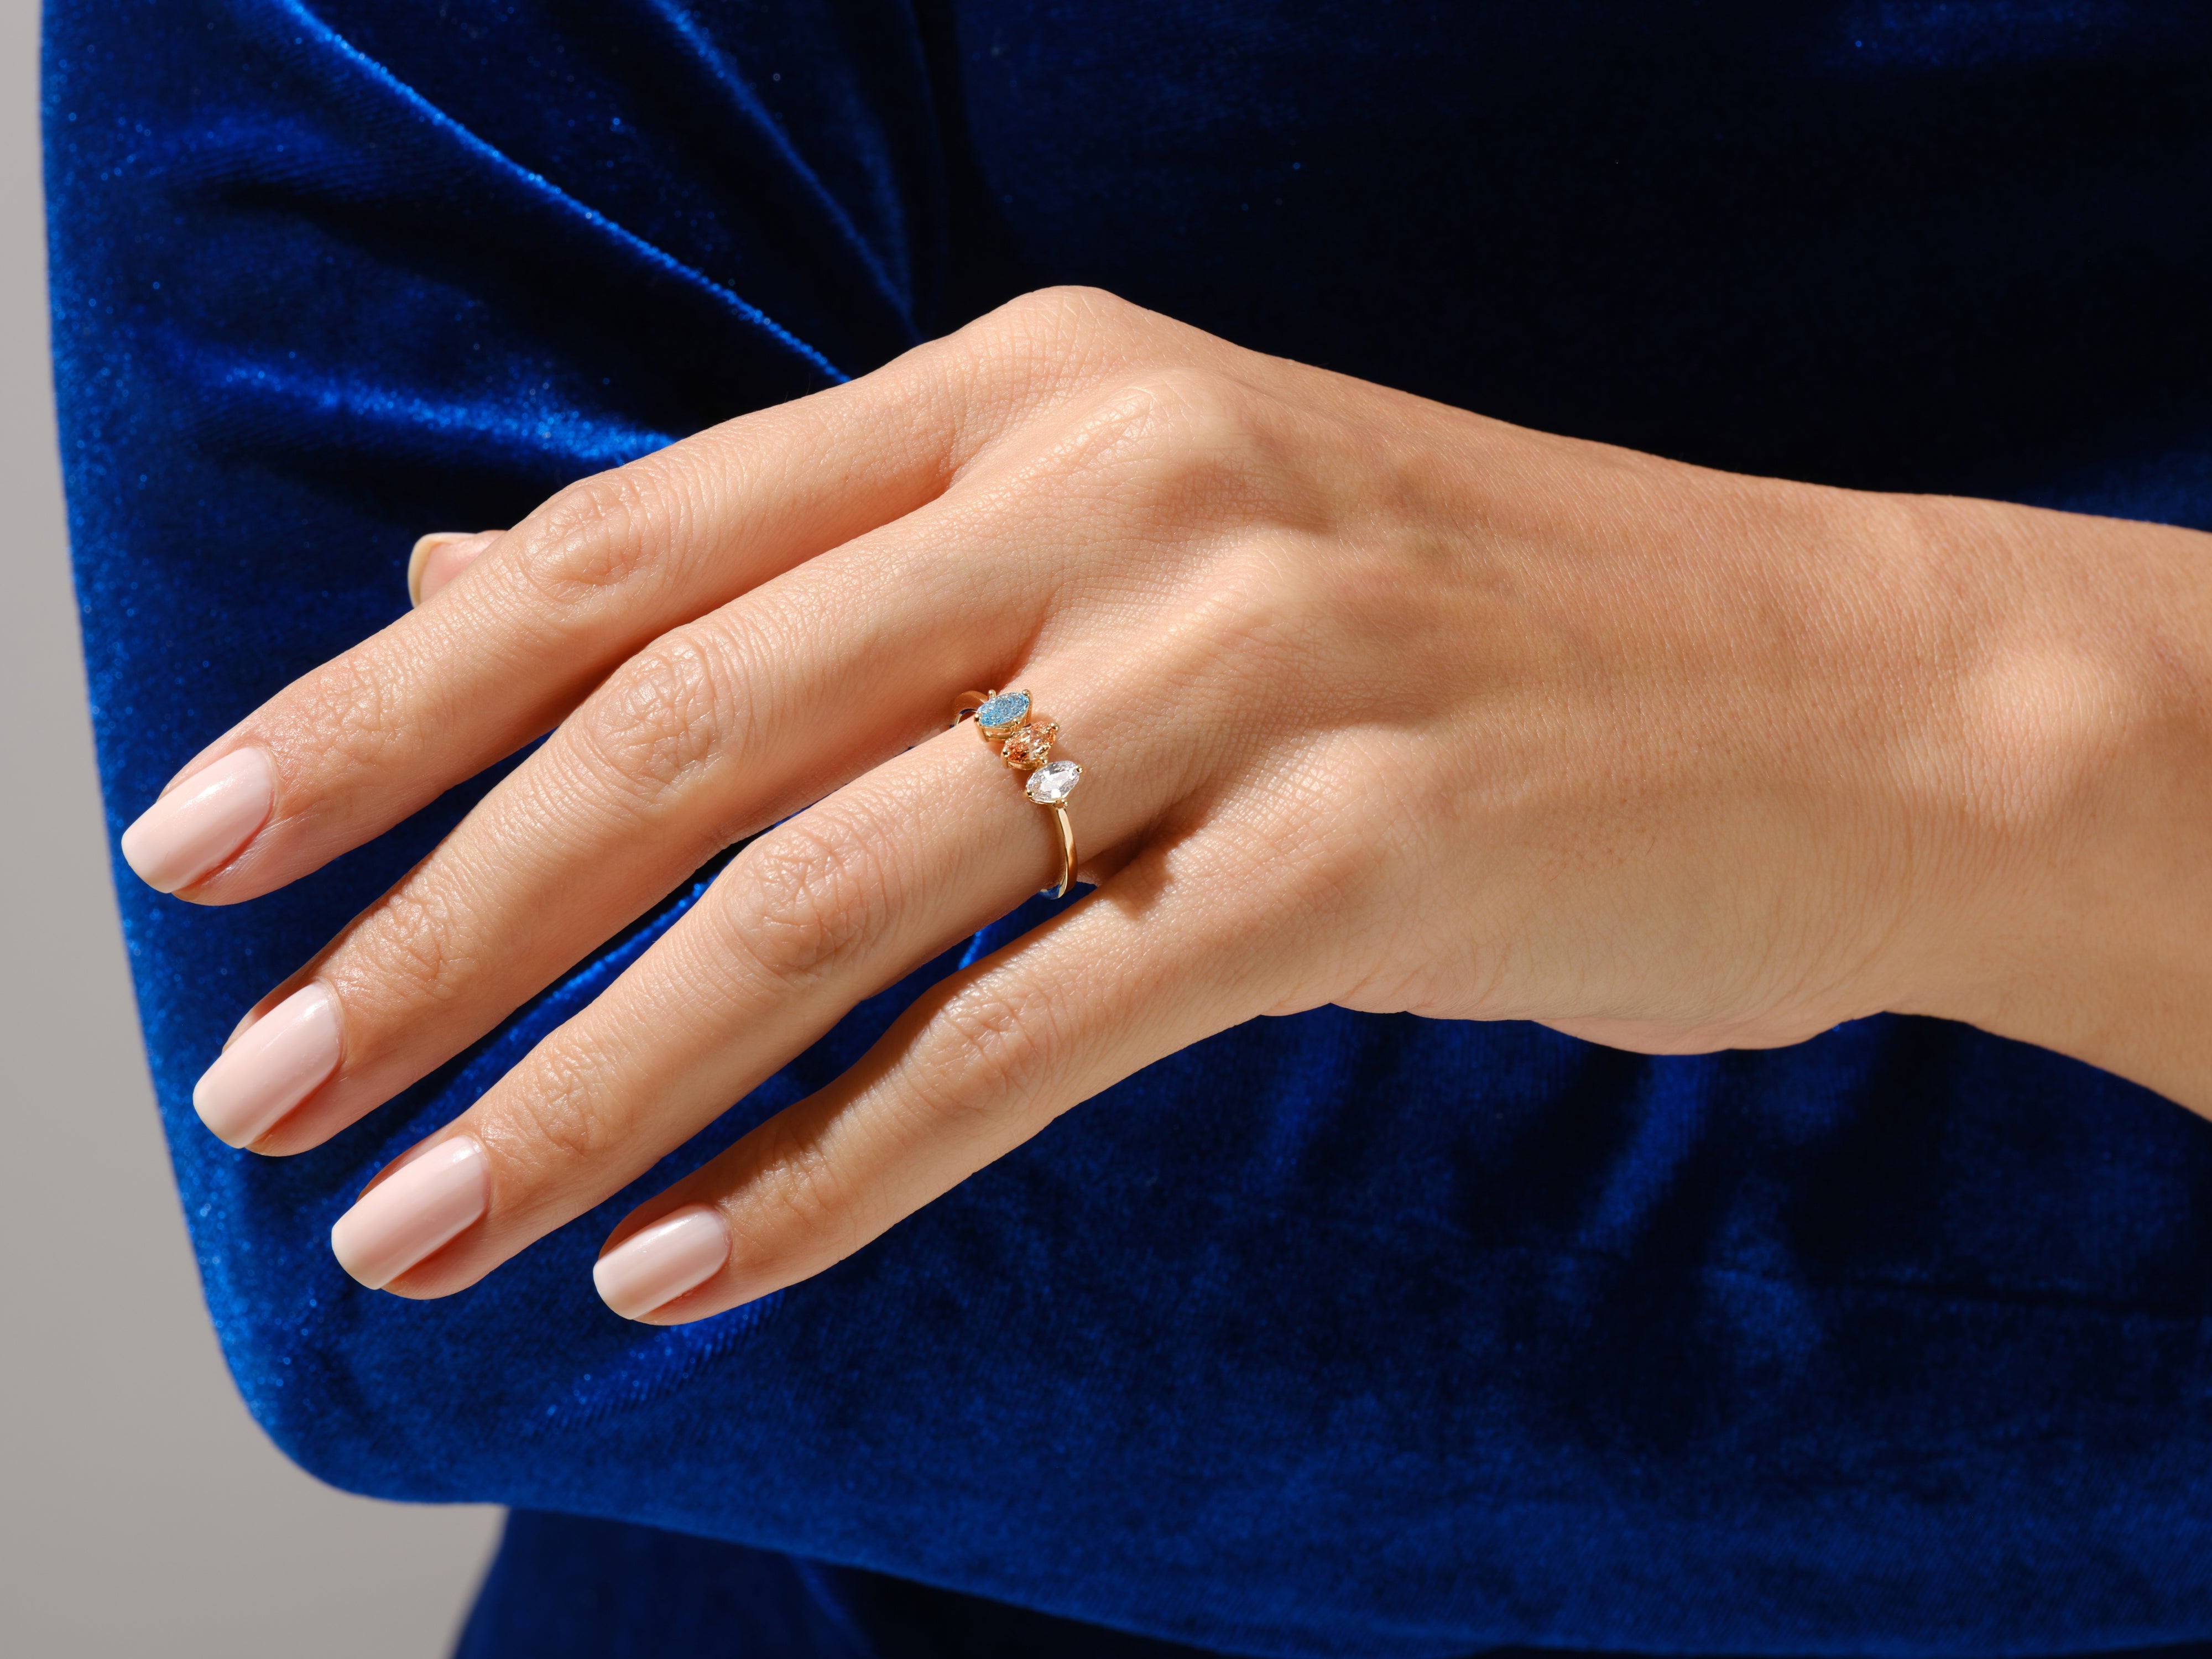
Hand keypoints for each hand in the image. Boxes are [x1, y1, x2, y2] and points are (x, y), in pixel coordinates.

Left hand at [120, 288, 2211, 1322]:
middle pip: (685, 723)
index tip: (204, 849)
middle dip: (432, 920)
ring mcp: (1254, 664)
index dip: (388, 712)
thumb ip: (819, 566)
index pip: (632, 550)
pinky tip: (682, 1260)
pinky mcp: (1363, 858)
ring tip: (417, 1216)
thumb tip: (475, 592)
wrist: (1831, 682)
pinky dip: (835, 1163)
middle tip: (255, 1075)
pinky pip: (1028, 1037)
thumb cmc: (1455, 613)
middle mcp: (1123, 485)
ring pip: (828, 899)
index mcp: (1038, 383)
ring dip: (590, 1080)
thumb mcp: (1128, 526)